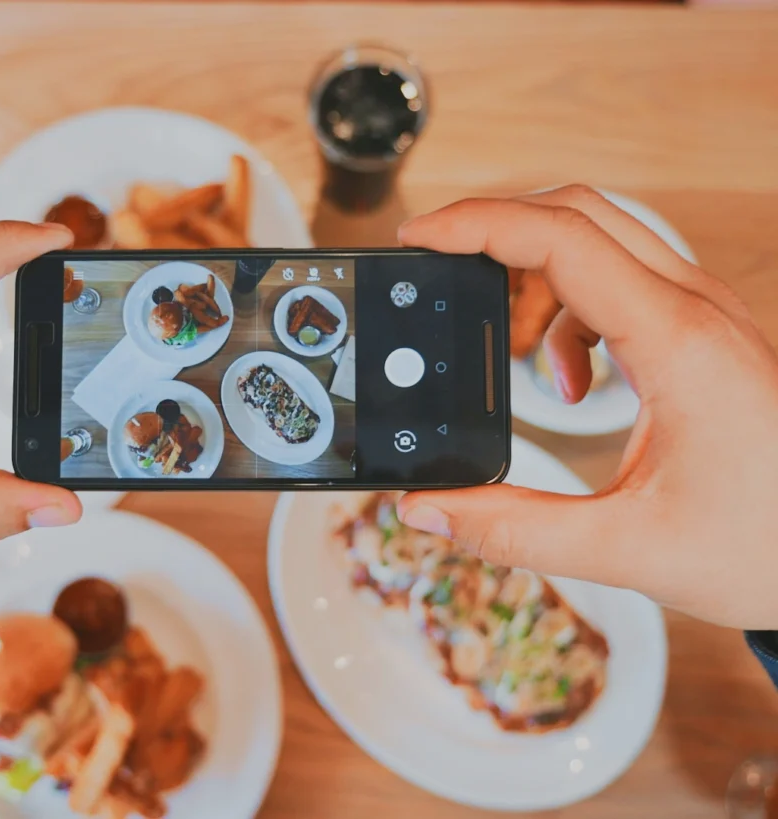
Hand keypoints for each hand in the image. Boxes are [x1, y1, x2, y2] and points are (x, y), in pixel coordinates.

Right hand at [397, 186, 777, 629]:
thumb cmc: (766, 547)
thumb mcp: (627, 549)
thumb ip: (513, 528)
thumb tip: (426, 508)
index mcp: (677, 344)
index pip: (562, 239)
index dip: (478, 226)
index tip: (420, 238)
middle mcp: (695, 310)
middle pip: (578, 214)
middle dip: (496, 231)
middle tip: (440, 269)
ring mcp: (703, 315)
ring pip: (600, 240)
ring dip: (535, 276)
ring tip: (513, 353)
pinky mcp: (701, 333)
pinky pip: (620, 281)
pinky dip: (570, 311)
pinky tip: (570, 381)